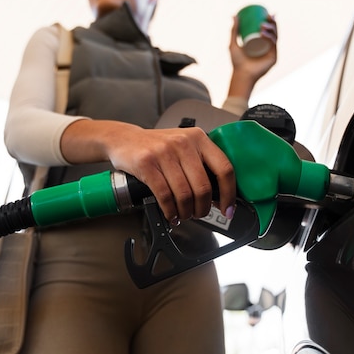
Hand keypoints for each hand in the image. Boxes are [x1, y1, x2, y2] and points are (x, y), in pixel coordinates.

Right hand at [61, 120, 236, 224]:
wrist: (124, 139)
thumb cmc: (157, 146)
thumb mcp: (184, 145)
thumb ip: (201, 163)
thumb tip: (219, 194)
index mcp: (199, 138)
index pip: (224, 168)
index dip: (229, 194)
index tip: (227, 209)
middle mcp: (184, 143)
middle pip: (203, 187)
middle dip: (202, 208)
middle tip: (199, 213)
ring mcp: (164, 152)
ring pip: (184, 194)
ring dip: (185, 212)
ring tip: (183, 215)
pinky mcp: (147, 163)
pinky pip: (164, 195)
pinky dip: (170, 210)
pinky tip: (170, 213)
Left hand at [227, 15, 277, 98]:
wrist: (241, 74)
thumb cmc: (237, 62)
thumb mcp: (233, 44)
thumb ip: (234, 30)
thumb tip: (234, 15)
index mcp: (262, 43)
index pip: (269, 30)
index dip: (270, 21)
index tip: (266, 12)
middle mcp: (268, 47)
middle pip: (274, 32)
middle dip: (273, 22)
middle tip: (267, 16)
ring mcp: (272, 53)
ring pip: (275, 37)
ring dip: (271, 29)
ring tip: (262, 25)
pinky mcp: (273, 58)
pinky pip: (274, 46)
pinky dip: (270, 38)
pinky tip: (265, 33)